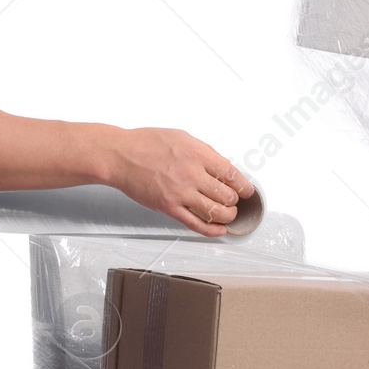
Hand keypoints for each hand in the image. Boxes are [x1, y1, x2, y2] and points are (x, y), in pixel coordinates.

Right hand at [109, 127, 254, 238]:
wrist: (120, 156)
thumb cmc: (146, 143)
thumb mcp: (182, 137)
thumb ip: (204, 152)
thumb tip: (222, 168)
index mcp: (198, 154)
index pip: (231, 174)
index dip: (244, 186)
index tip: (247, 191)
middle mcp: (192, 174)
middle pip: (227, 195)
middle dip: (235, 201)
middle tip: (234, 201)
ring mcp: (180, 193)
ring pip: (216, 212)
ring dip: (227, 216)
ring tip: (227, 214)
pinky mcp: (169, 208)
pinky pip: (196, 224)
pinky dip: (212, 230)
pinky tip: (220, 230)